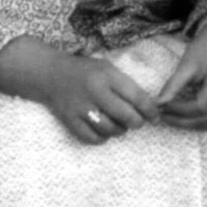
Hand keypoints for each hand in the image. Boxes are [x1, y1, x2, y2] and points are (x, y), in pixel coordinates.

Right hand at [44, 53, 160, 144]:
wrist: (51, 74)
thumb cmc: (85, 71)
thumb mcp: (107, 68)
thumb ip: (126, 85)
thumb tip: (149, 106)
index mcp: (107, 76)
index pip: (136, 96)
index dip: (150, 110)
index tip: (155, 116)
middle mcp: (95, 91)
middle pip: (126, 116)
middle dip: (137, 122)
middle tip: (138, 122)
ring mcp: (81, 108)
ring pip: (110, 129)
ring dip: (120, 131)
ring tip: (120, 125)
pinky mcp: (70, 120)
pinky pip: (92, 138)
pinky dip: (102, 138)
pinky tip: (104, 131)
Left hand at [157, 19, 206, 132]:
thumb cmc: (205, 49)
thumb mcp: (187, 64)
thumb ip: (174, 85)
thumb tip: (158, 103)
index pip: (200, 107)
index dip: (179, 111)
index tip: (162, 107)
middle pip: (206, 119)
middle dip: (182, 120)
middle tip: (162, 115)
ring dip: (192, 125)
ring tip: (173, 117)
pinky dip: (203, 124)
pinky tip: (188, 118)